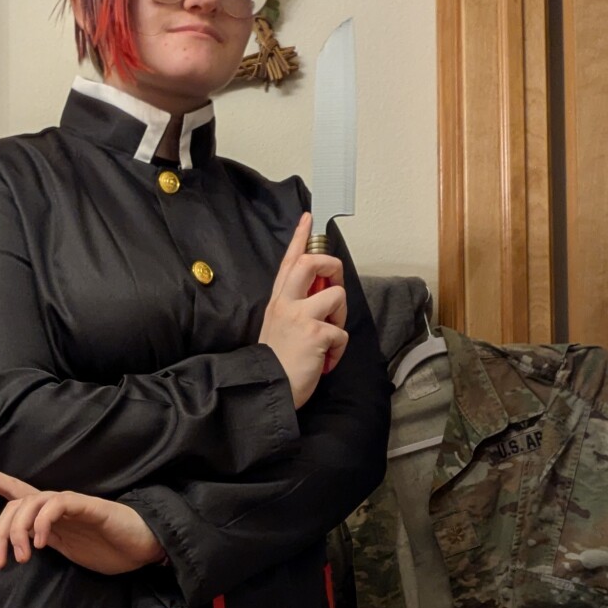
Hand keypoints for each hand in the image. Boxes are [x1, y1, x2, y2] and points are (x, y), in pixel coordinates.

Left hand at [0, 456, 164, 575]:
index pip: (16, 492)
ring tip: (21, 557)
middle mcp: (57, 505)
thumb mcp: (69, 550)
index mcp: (50, 516)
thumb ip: (45, 542)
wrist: (146, 547)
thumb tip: (19, 547)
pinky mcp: (89, 507)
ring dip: (17, 530)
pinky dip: (43, 522)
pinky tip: (40, 542)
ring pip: (31, 503)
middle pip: (15, 504)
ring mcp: (73, 504)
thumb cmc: (111, 548)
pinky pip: (58, 505)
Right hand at [258, 213, 349, 407]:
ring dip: (340, 316)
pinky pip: (341, 331)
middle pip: (312, 263)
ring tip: (327, 336)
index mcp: (278, 301)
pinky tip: (324, 360)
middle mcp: (286, 303)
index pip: (289, 261)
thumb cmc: (275, 362)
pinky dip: (338, 349)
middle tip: (334, 285)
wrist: (266, 389)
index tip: (309, 218)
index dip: (301, 238)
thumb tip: (321, 295)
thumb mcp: (279, 326)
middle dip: (332, 267)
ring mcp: (300, 316)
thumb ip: (295, 307)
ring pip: (337, 295)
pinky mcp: (316, 333)